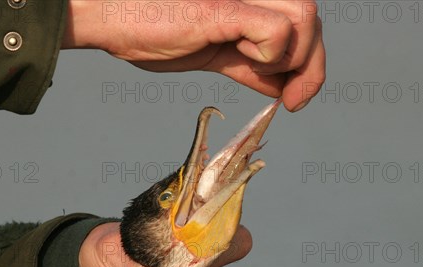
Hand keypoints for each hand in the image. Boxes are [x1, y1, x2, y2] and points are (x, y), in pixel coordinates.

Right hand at [62, 0, 324, 111]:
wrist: (110, 15)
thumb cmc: (150, 29)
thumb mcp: (211, 52)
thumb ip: (247, 64)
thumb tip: (280, 85)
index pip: (303, 22)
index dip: (311, 59)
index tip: (297, 95)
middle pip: (312, 20)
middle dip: (312, 66)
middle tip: (295, 101)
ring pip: (305, 19)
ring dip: (290, 60)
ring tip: (255, 69)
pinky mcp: (225, 6)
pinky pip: (276, 31)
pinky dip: (270, 56)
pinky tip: (241, 56)